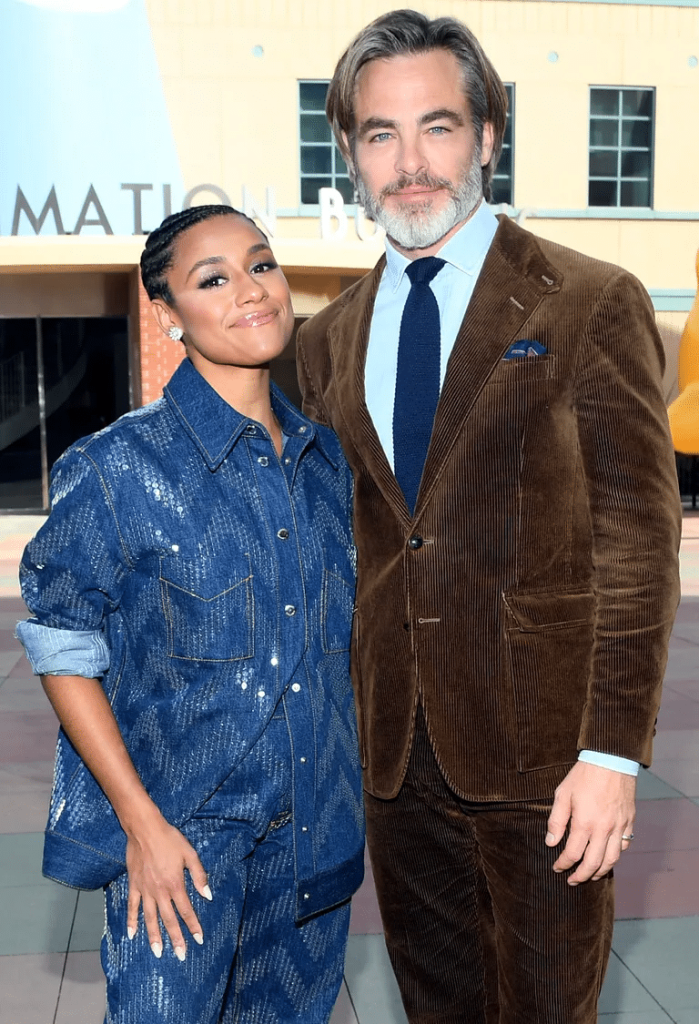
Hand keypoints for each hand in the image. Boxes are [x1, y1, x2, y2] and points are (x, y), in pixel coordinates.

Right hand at [125, 810, 211, 959]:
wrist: (145, 830)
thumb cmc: (170, 839)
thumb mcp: (190, 853)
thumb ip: (199, 875)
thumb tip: (208, 895)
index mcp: (175, 884)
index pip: (186, 910)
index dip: (193, 926)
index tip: (199, 940)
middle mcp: (160, 891)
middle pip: (169, 919)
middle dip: (176, 938)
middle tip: (180, 955)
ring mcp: (145, 890)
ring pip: (150, 918)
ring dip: (154, 936)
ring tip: (158, 953)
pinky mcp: (134, 885)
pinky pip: (132, 907)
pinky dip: (131, 921)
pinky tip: (131, 934)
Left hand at [545, 761, 635, 884]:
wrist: (611, 760)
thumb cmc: (584, 776)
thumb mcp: (562, 795)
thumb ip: (556, 821)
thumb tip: (550, 842)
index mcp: (585, 823)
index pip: (572, 854)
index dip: (563, 864)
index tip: (557, 868)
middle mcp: (604, 829)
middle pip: (593, 863)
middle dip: (581, 876)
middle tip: (572, 881)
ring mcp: (619, 826)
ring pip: (612, 859)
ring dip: (600, 871)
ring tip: (590, 875)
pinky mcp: (629, 821)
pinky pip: (625, 845)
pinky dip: (615, 855)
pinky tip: (607, 857)